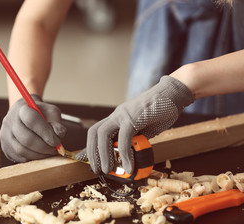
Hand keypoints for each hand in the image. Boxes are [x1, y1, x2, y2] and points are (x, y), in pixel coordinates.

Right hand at [0, 95, 65, 161]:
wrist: (24, 115)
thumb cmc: (41, 113)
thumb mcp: (51, 112)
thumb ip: (57, 122)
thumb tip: (59, 134)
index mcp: (22, 108)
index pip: (32, 120)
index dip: (45, 132)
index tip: (56, 141)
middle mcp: (9, 121)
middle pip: (26, 138)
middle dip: (44, 147)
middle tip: (54, 150)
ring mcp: (5, 134)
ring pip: (22, 150)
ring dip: (38, 155)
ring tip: (48, 152)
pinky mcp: (5, 147)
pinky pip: (18, 157)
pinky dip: (32, 158)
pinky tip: (40, 154)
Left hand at [76, 76, 193, 173]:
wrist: (173, 94)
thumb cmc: (161, 111)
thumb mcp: (144, 129)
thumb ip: (135, 140)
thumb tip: (131, 158)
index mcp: (117, 118)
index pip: (97, 132)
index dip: (92, 147)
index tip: (93, 162)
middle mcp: (117, 115)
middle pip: (95, 132)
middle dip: (93, 153)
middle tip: (97, 170)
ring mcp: (123, 115)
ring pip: (103, 134)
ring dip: (104, 155)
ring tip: (108, 170)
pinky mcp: (133, 117)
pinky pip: (124, 137)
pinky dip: (125, 154)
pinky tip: (128, 165)